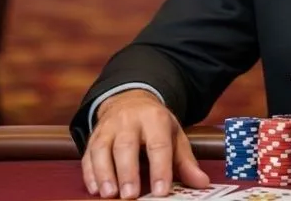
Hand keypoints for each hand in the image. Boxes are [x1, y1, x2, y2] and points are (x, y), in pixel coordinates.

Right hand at [82, 89, 209, 198]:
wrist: (131, 100)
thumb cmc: (155, 124)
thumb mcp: (174, 136)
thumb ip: (186, 161)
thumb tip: (202, 183)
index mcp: (155, 118)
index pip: (158, 145)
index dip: (160, 169)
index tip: (161, 191)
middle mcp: (129, 120)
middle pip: (126, 146)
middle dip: (127, 172)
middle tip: (130, 196)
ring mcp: (109, 127)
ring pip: (102, 148)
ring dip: (104, 173)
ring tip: (109, 194)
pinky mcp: (94, 135)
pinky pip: (88, 153)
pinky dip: (90, 172)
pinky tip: (94, 189)